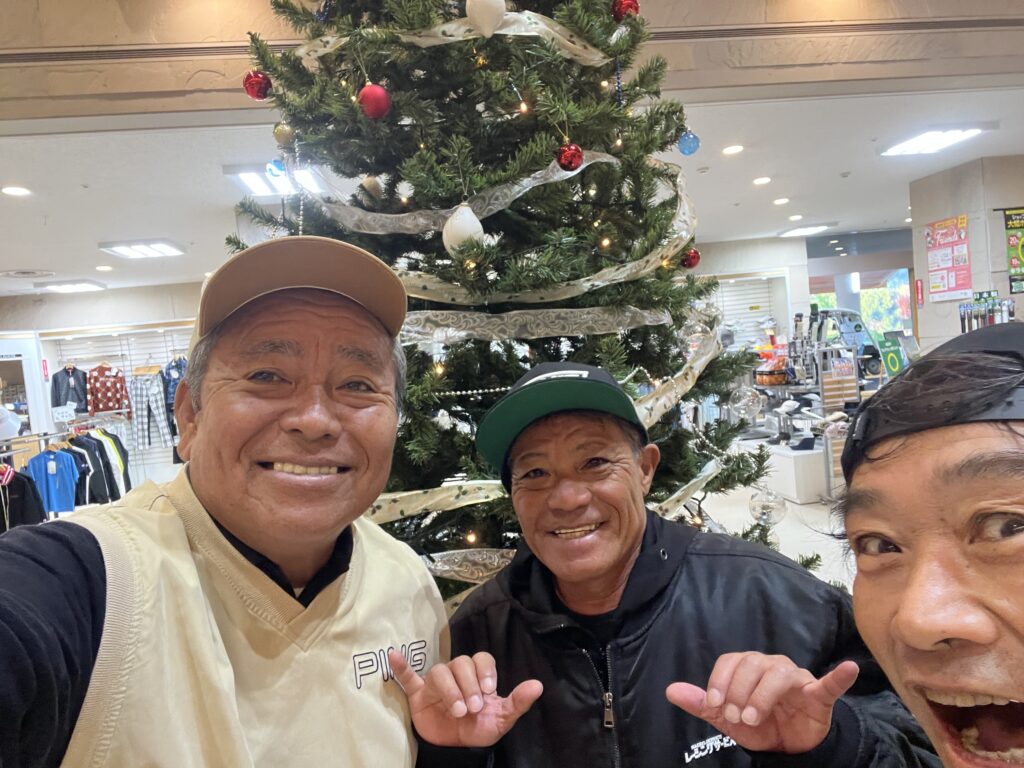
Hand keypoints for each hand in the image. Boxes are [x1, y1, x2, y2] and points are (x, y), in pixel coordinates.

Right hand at [388, 649, 542, 747]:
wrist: (457, 749)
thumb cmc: (479, 729)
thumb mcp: (501, 719)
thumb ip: (518, 702)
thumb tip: (538, 685)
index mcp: (477, 676)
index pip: (481, 658)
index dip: (484, 671)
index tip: (489, 690)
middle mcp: (457, 675)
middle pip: (460, 663)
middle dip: (468, 685)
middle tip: (473, 708)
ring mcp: (436, 683)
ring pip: (439, 671)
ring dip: (450, 689)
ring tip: (458, 711)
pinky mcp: (418, 694)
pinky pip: (408, 677)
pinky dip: (401, 667)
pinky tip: (394, 656)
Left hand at [666, 653, 858, 753]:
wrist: (788, 746)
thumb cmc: (758, 723)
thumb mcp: (726, 718)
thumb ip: (701, 704)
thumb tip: (670, 691)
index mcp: (749, 666)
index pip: (731, 661)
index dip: (720, 682)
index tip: (716, 706)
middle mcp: (772, 666)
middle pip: (752, 664)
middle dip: (739, 692)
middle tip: (737, 718)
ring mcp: (797, 678)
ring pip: (779, 674)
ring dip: (762, 696)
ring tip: (753, 718)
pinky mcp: (818, 695)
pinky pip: (829, 683)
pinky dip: (838, 676)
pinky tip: (847, 668)